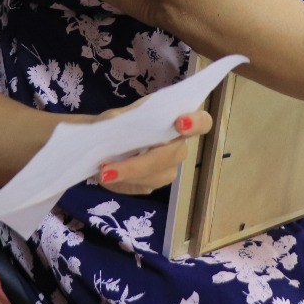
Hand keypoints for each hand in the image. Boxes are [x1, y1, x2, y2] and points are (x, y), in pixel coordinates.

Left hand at [92, 109, 212, 194]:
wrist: (100, 140)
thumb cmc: (115, 123)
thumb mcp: (115, 117)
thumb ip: (122, 122)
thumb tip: (121, 133)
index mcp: (175, 119)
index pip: (202, 122)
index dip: (195, 123)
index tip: (179, 124)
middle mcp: (178, 145)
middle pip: (172, 156)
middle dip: (139, 165)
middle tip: (107, 169)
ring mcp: (169, 167)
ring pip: (157, 176)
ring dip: (129, 176)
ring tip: (102, 173)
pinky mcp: (155, 183)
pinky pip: (144, 186)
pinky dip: (123, 183)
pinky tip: (107, 178)